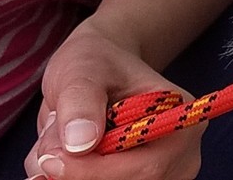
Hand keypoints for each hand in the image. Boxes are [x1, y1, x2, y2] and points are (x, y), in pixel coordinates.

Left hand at [25, 19, 205, 179]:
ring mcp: (162, 176)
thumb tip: (80, 142)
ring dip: (70, 175)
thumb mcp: (82, 71)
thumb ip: (81, 103)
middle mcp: (181, 158)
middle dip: (77, 172)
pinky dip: (70, 178)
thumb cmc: (97, 64)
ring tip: (59, 138)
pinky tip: (67, 155)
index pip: (146, 168)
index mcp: (182, 126)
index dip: (93, 172)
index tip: (50, 158)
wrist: (99, 71)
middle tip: (49, 139)